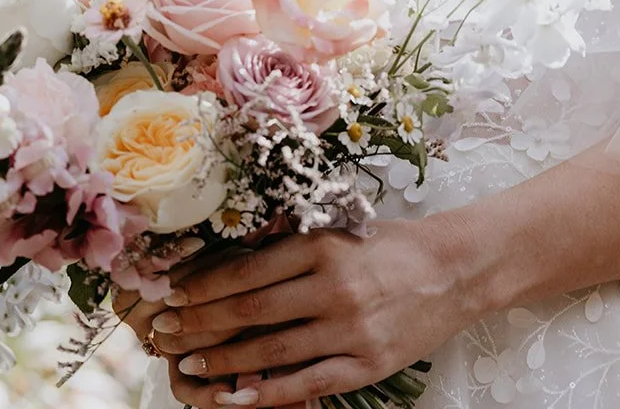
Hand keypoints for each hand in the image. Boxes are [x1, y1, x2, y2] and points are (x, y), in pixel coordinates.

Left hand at [148, 219, 468, 407]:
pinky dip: (265, 392)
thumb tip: (236, 247)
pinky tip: (234, 396)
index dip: (204, 286)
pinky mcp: (365, 365)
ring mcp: (349, 330)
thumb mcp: (341, 226)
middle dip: (200, 324)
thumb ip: (291, 236)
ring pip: (270, 350)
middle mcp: (332, 287)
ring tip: (188, 364)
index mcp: (322, 245)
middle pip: (249, 311)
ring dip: (222, 360)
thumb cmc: (391, 245)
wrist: (455, 270)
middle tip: (164, 333)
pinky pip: (305, 384)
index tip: (173, 295)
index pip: (247, 270)